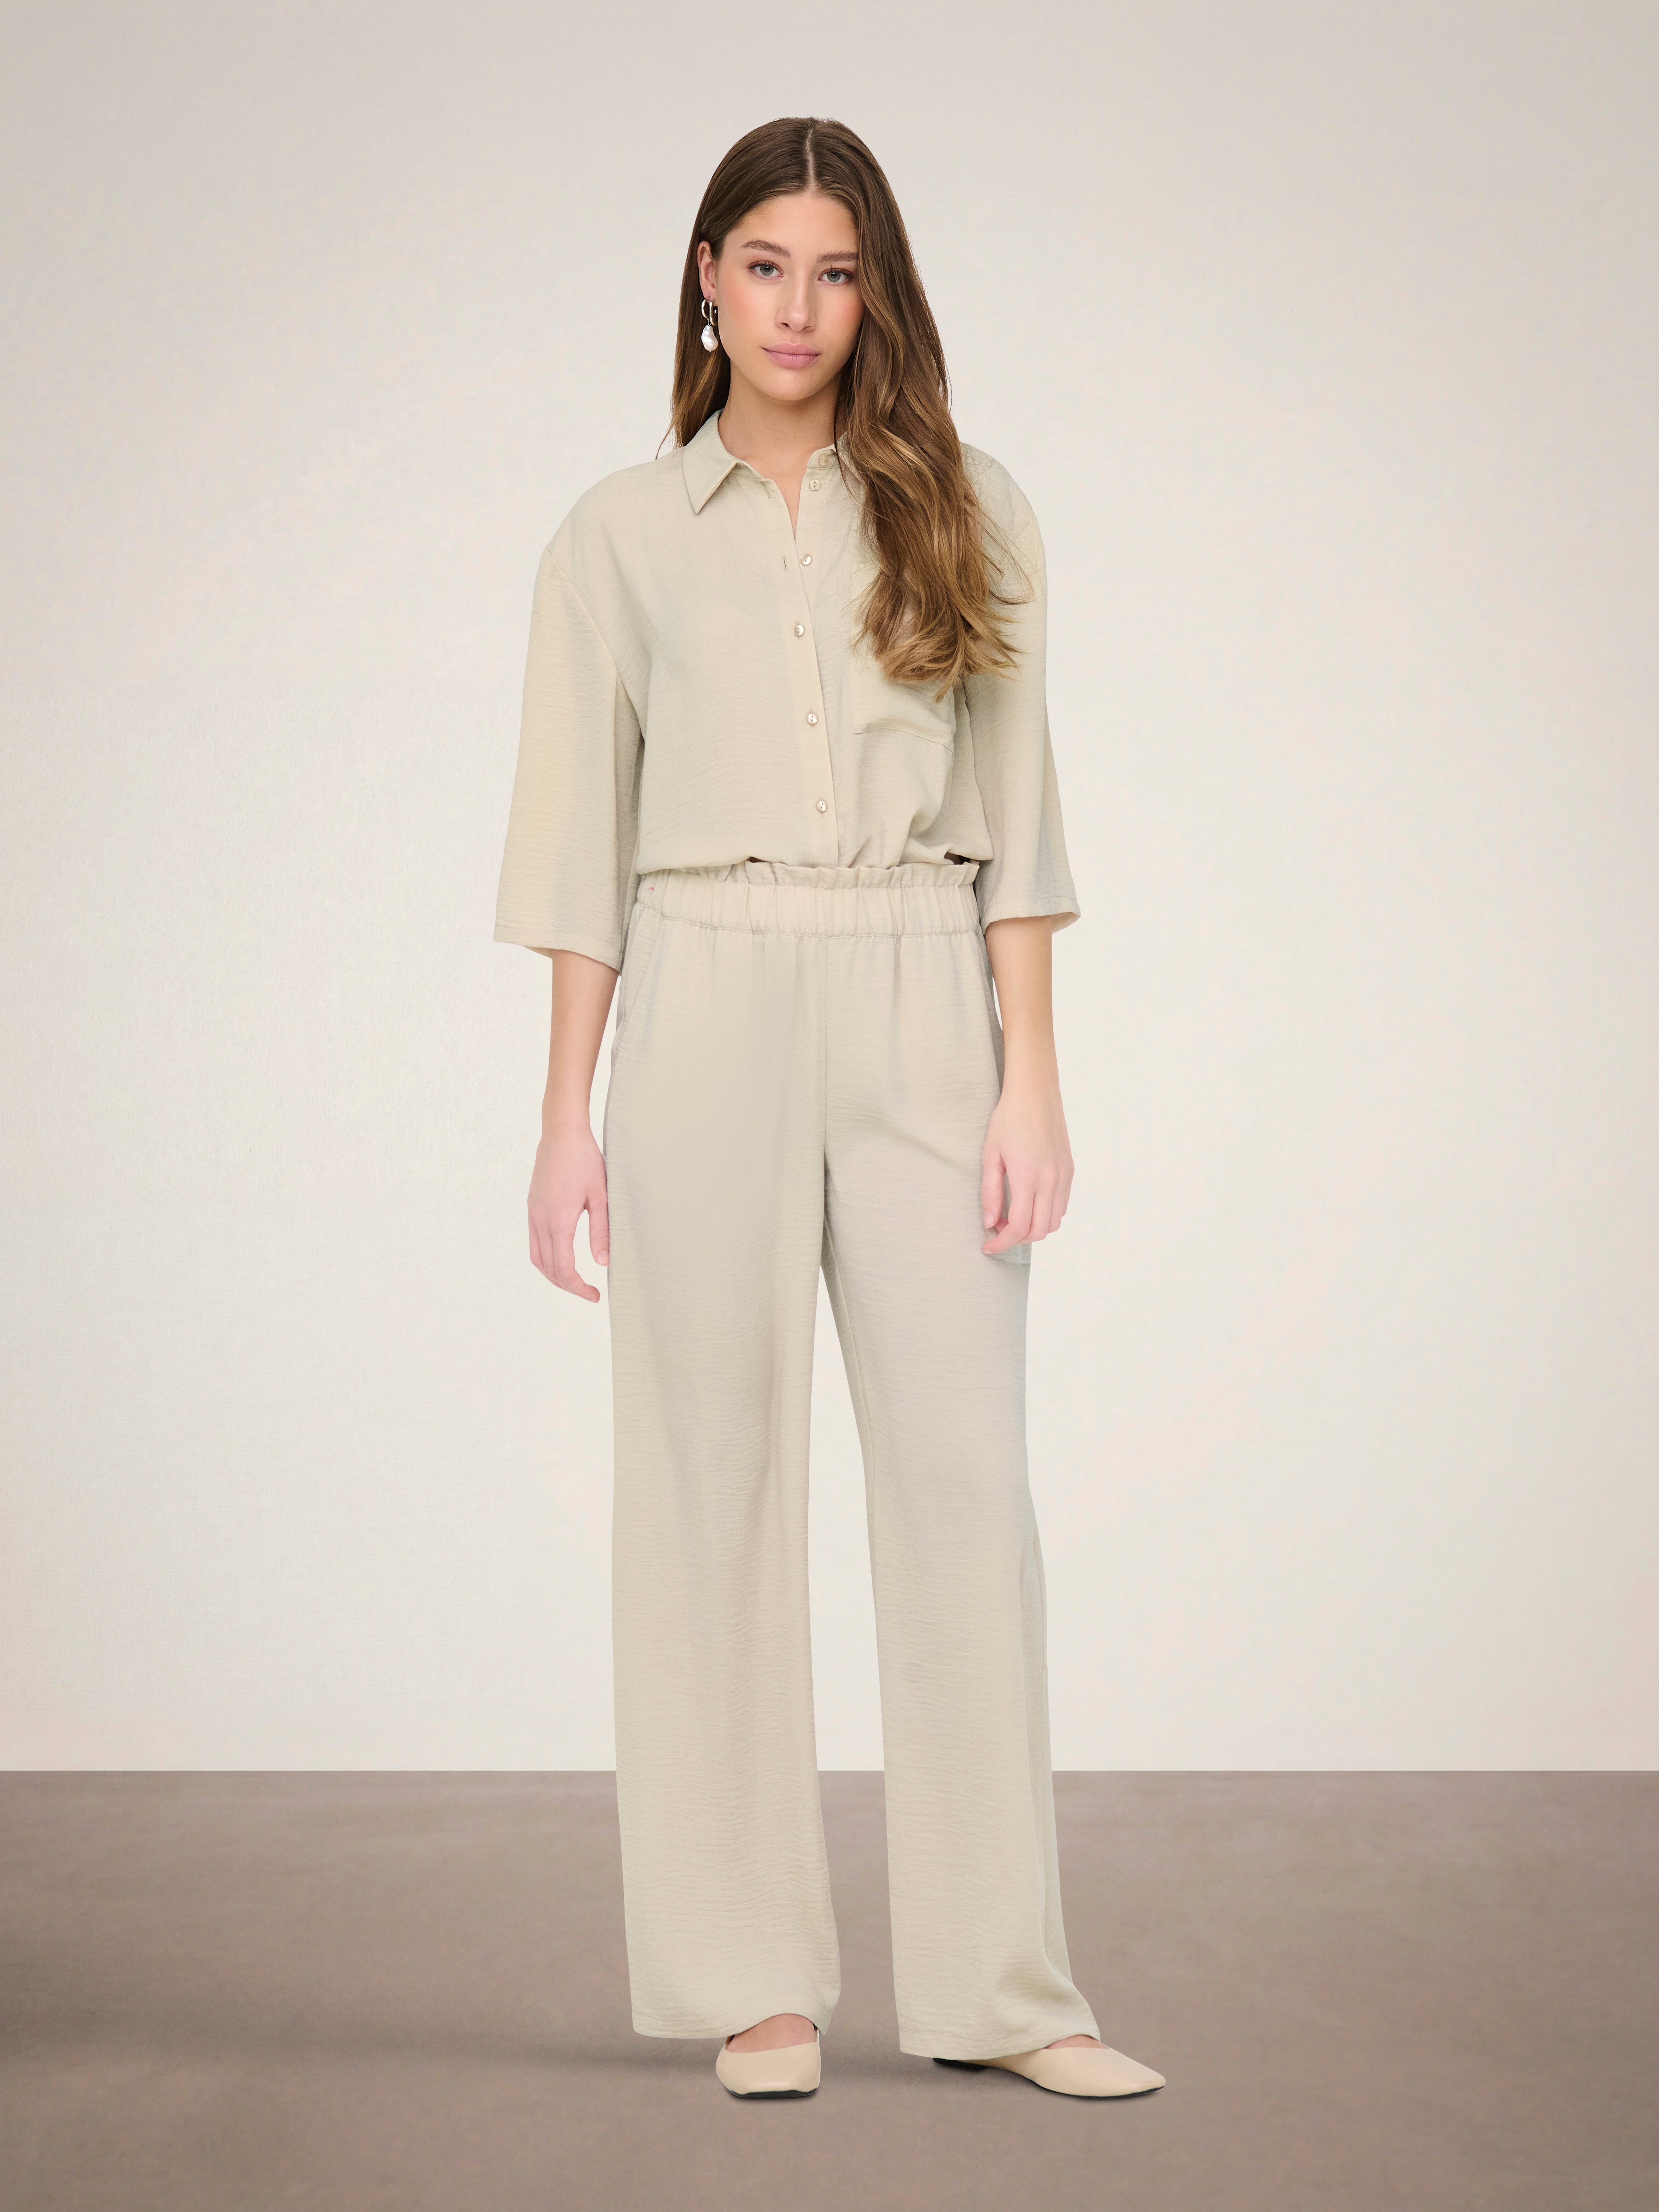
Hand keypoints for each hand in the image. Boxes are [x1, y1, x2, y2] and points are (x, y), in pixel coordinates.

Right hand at [528, 1115, 609, 1300]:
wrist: (561, 1134)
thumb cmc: (585, 1161)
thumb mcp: (601, 1196)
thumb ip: (602, 1231)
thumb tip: (603, 1262)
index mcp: (558, 1221)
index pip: (563, 1269)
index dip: (578, 1287)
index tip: (594, 1295)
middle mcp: (540, 1220)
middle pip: (548, 1268)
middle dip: (567, 1286)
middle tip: (588, 1293)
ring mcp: (533, 1213)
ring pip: (537, 1258)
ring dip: (553, 1275)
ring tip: (574, 1281)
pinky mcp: (532, 1207)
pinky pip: (534, 1242)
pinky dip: (545, 1259)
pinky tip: (560, 1258)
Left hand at [981, 1068, 1073, 1255]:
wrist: (1035, 1093)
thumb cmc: (1008, 1120)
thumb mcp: (990, 1155)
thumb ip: (990, 1192)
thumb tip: (989, 1223)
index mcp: (1028, 1177)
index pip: (1019, 1227)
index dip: (1002, 1243)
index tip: (988, 1246)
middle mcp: (1051, 1180)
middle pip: (1038, 1231)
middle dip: (1016, 1238)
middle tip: (997, 1227)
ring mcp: (1063, 1176)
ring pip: (1053, 1222)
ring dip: (1032, 1228)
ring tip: (1012, 1214)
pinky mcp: (1069, 1171)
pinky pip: (1061, 1206)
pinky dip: (1045, 1214)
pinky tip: (1028, 1202)